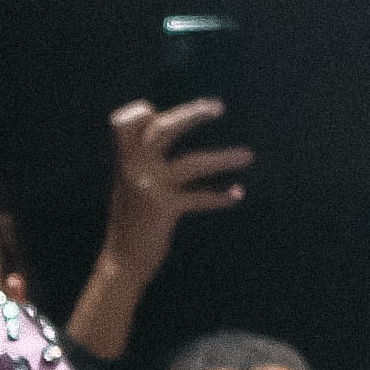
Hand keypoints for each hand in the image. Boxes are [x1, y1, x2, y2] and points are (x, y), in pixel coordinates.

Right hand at [95, 96, 256, 278]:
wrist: (120, 261)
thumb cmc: (131, 222)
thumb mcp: (130, 186)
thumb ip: (146, 163)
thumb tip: (172, 140)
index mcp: (124, 160)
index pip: (128, 123)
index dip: (144, 112)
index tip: (161, 111)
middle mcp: (134, 168)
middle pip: (162, 129)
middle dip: (192, 115)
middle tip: (218, 107)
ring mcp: (148, 187)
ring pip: (192, 162)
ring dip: (223, 158)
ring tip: (248, 156)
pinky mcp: (164, 209)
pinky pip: (199, 198)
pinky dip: (220, 196)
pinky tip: (236, 194)